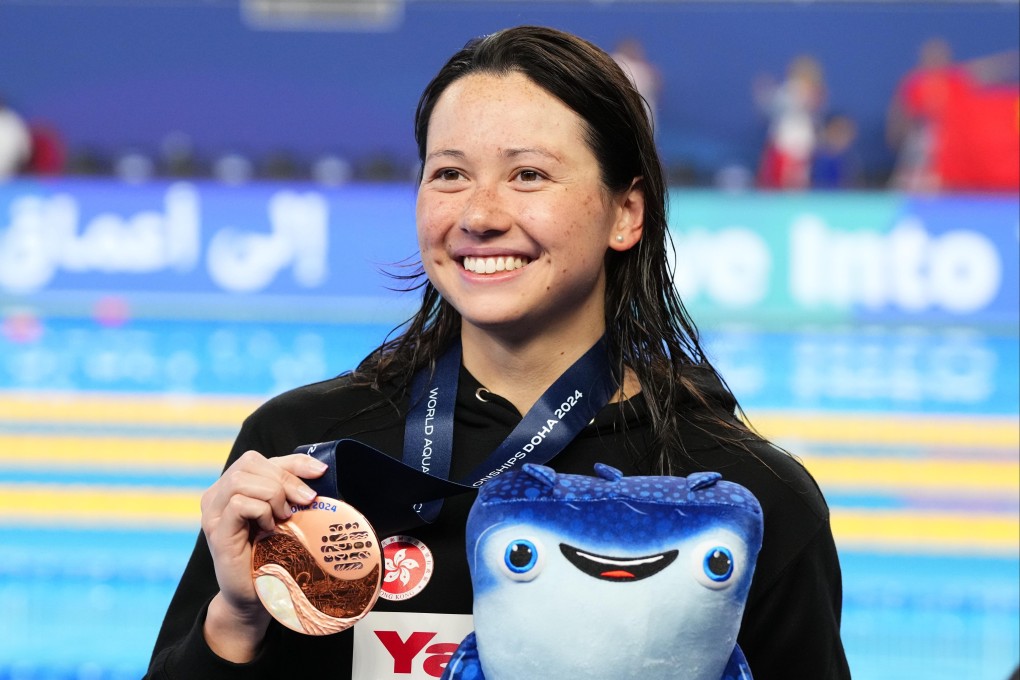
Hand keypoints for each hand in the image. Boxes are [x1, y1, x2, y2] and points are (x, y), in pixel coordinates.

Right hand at [199, 450, 326, 659]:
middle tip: (305, 501)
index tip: (321, 472)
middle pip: (249, 462)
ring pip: (241, 479)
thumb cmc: (272, 556)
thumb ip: (292, 492)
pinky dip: (261, 511)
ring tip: (285, 517)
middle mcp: (217, 496)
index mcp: (232, 487)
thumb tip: (320, 470)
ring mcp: (213, 513)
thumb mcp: (286, 516)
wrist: (256, 598)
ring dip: (272, 494)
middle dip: (285, 477)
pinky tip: (271, 529)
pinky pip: (238, 504)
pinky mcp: (216, 532)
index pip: (260, 459)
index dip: (293, 461)